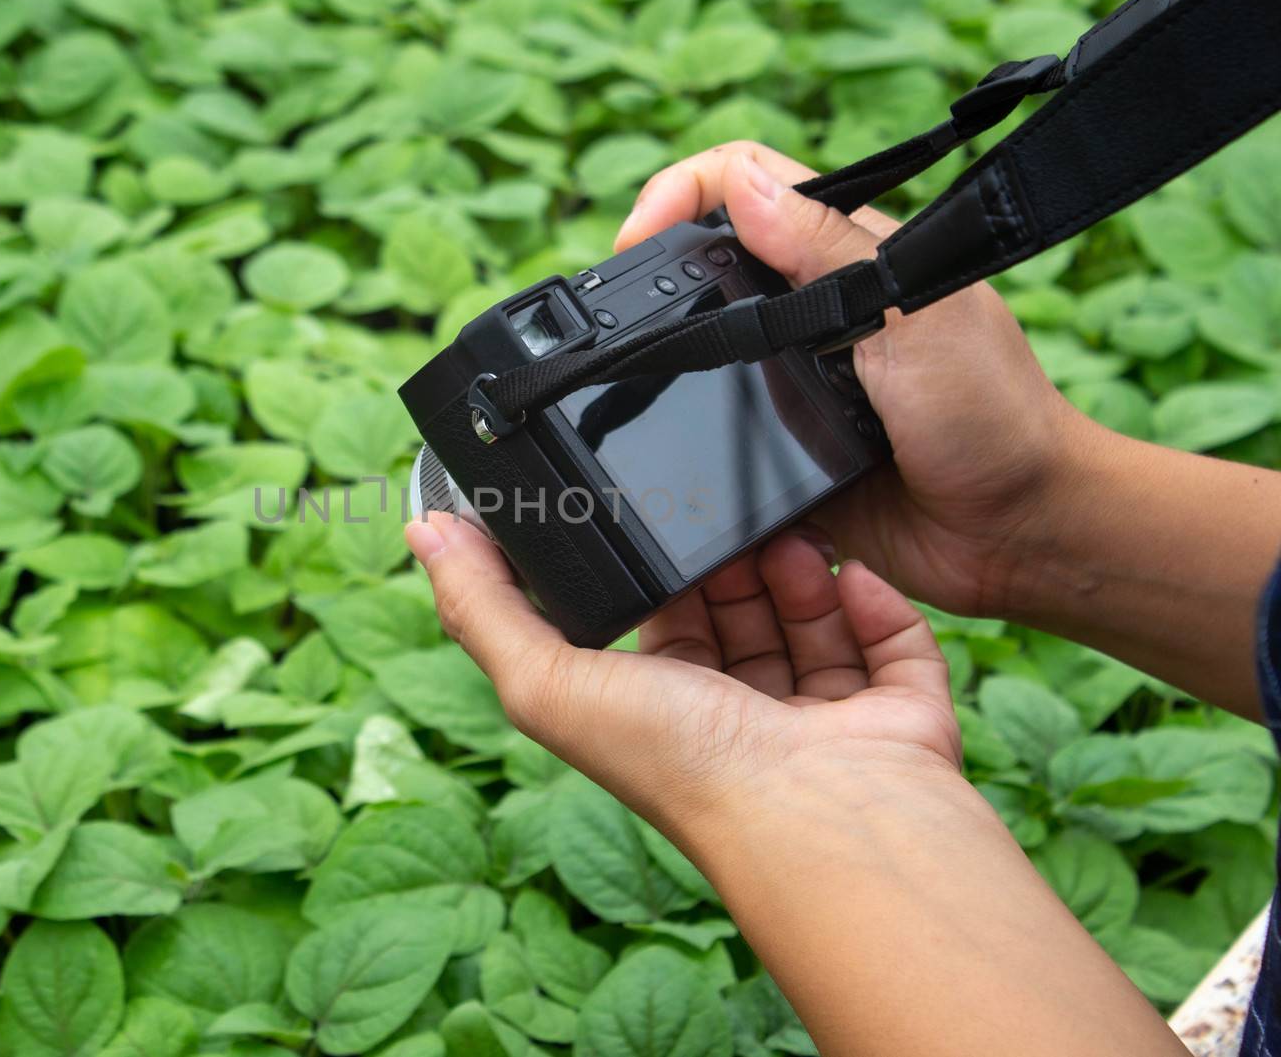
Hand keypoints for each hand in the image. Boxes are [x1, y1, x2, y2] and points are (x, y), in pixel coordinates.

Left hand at [405, 513, 959, 848]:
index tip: (655, 502)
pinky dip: (877, 605)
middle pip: (737, 608)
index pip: (657, 617)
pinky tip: (857, 575)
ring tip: (793, 532)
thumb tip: (422, 533)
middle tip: (733, 503)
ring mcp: (824, 722)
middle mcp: (739, 719)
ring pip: (810, 617)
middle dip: (734, 554)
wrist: (822, 819)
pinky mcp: (898, 718)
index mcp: (659, 710)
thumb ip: (483, 610)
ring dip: (800, 566)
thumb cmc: (683, 764)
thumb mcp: (547, 683)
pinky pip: (892, 645)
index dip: (656, 563)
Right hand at [616, 142, 1090, 617]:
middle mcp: (810, 308)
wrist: (1016, 535)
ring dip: (662, 354)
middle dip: (652, 272)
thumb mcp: (916, 317)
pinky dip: (682, 426)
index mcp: (844, 253)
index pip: (743, 182)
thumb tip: (743, 187)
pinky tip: (662, 436)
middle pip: (704, 260)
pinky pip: (709, 427)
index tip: (638, 240)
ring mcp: (790, 378)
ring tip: (625, 376)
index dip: (680, 193)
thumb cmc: (992, 416)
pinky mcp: (779, 445)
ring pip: (696, 345)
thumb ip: (831, 252)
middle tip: (616, 316)